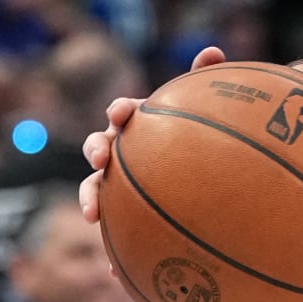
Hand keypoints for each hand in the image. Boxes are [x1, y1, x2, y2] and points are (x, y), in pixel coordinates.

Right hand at [80, 44, 225, 225]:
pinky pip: (111, 223)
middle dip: (95, 149)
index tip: (122, 114)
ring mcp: (116, 181)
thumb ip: (203, 80)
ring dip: (89, 196)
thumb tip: (213, 50)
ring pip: (94, 186)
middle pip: (99, 145)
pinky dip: (104, 235)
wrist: (198, 180)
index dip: (120, 111)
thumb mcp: (200, 109)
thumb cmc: (193, 137)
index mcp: (137, 124)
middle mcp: (121, 150)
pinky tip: (107, 251)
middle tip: (100, 157)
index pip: (123, 112)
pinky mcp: (120, 211)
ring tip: (92, 212)